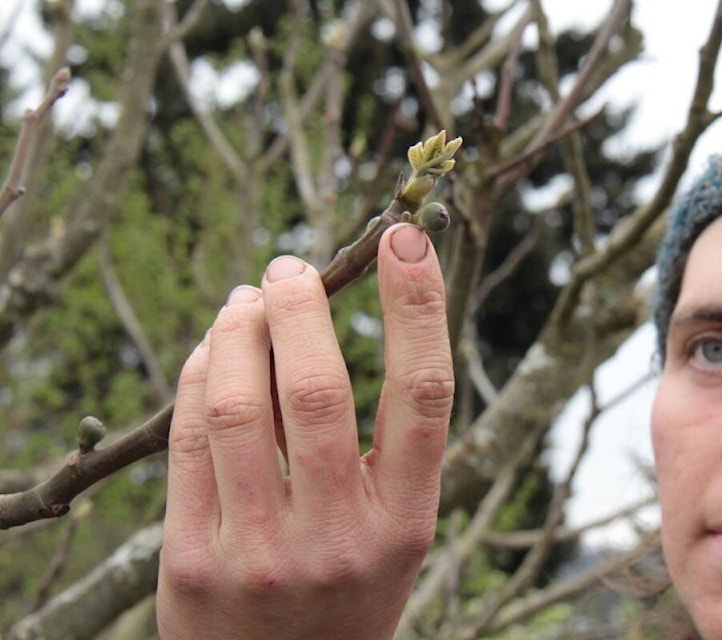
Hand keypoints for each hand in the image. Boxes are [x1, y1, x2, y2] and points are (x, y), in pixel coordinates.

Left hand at [156, 224, 453, 638]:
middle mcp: (338, 536)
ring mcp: (260, 552)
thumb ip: (380, 445)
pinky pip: (188, 441)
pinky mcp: (191, 562)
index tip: (407, 238)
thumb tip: (323, 326)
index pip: (424, 394)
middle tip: (291, 267)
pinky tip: (210, 350)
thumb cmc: (348, 587)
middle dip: (300, 306)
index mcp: (406, 521)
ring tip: (246, 300)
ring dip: (239, 331)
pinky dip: (197, 375)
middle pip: (317, 389)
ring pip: (240, 406)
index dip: (418, 306)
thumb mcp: (391, 529)